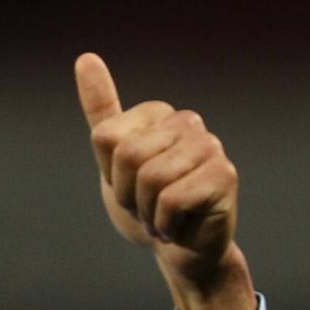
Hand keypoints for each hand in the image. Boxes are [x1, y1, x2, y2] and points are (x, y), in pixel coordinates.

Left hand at [75, 51, 256, 309]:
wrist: (179, 252)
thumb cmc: (146, 206)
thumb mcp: (111, 161)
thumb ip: (101, 111)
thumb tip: (85, 57)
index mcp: (158, 114)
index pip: (105, 136)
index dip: (110, 173)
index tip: (129, 185)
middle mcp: (187, 122)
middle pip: (127, 154)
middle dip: (128, 193)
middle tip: (147, 205)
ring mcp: (209, 146)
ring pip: (150, 178)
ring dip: (147, 210)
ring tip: (163, 215)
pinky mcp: (224, 174)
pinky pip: (171, 199)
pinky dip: (165, 223)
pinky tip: (179, 226)